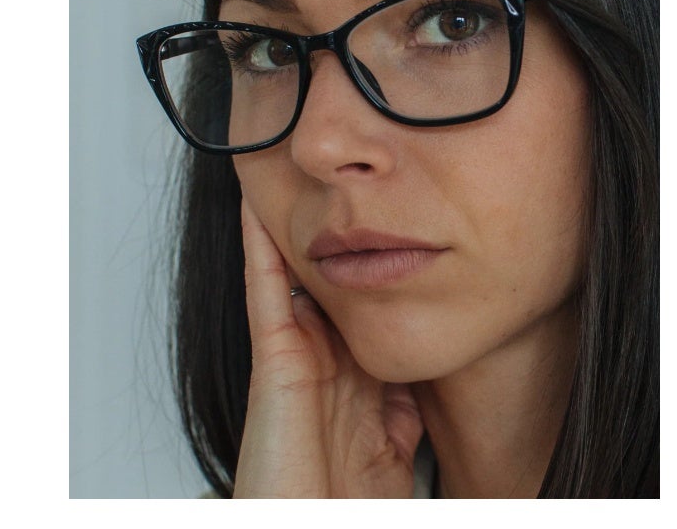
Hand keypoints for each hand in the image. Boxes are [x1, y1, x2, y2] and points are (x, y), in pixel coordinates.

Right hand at [232, 198, 423, 497]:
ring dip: (290, 228)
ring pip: (291, 274)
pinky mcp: (275, 359)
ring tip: (289, 180)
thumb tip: (417, 374)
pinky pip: (266, 292)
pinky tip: (258, 209)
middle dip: (328, 234)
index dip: (360, 264)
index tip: (375, 225)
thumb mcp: (391, 441)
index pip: (352, 302)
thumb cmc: (350, 503)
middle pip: (324, 279)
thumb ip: (402, 402)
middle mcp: (320, 356)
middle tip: (332, 185)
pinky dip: (259, 249)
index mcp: (348, 372)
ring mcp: (295, 354)